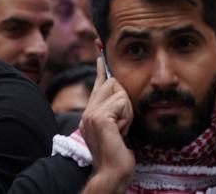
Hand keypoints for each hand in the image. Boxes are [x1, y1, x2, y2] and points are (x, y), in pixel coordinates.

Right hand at [81, 57, 134, 185]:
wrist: (113, 173)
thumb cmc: (120, 153)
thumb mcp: (119, 126)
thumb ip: (116, 109)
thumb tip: (121, 90)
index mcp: (91, 111)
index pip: (98, 81)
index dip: (101, 64)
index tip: (100, 43)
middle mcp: (88, 110)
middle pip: (114, 82)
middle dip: (125, 102)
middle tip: (121, 125)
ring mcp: (91, 113)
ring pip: (120, 91)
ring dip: (127, 111)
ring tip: (121, 130)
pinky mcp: (99, 116)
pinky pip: (122, 102)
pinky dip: (127, 118)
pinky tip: (120, 132)